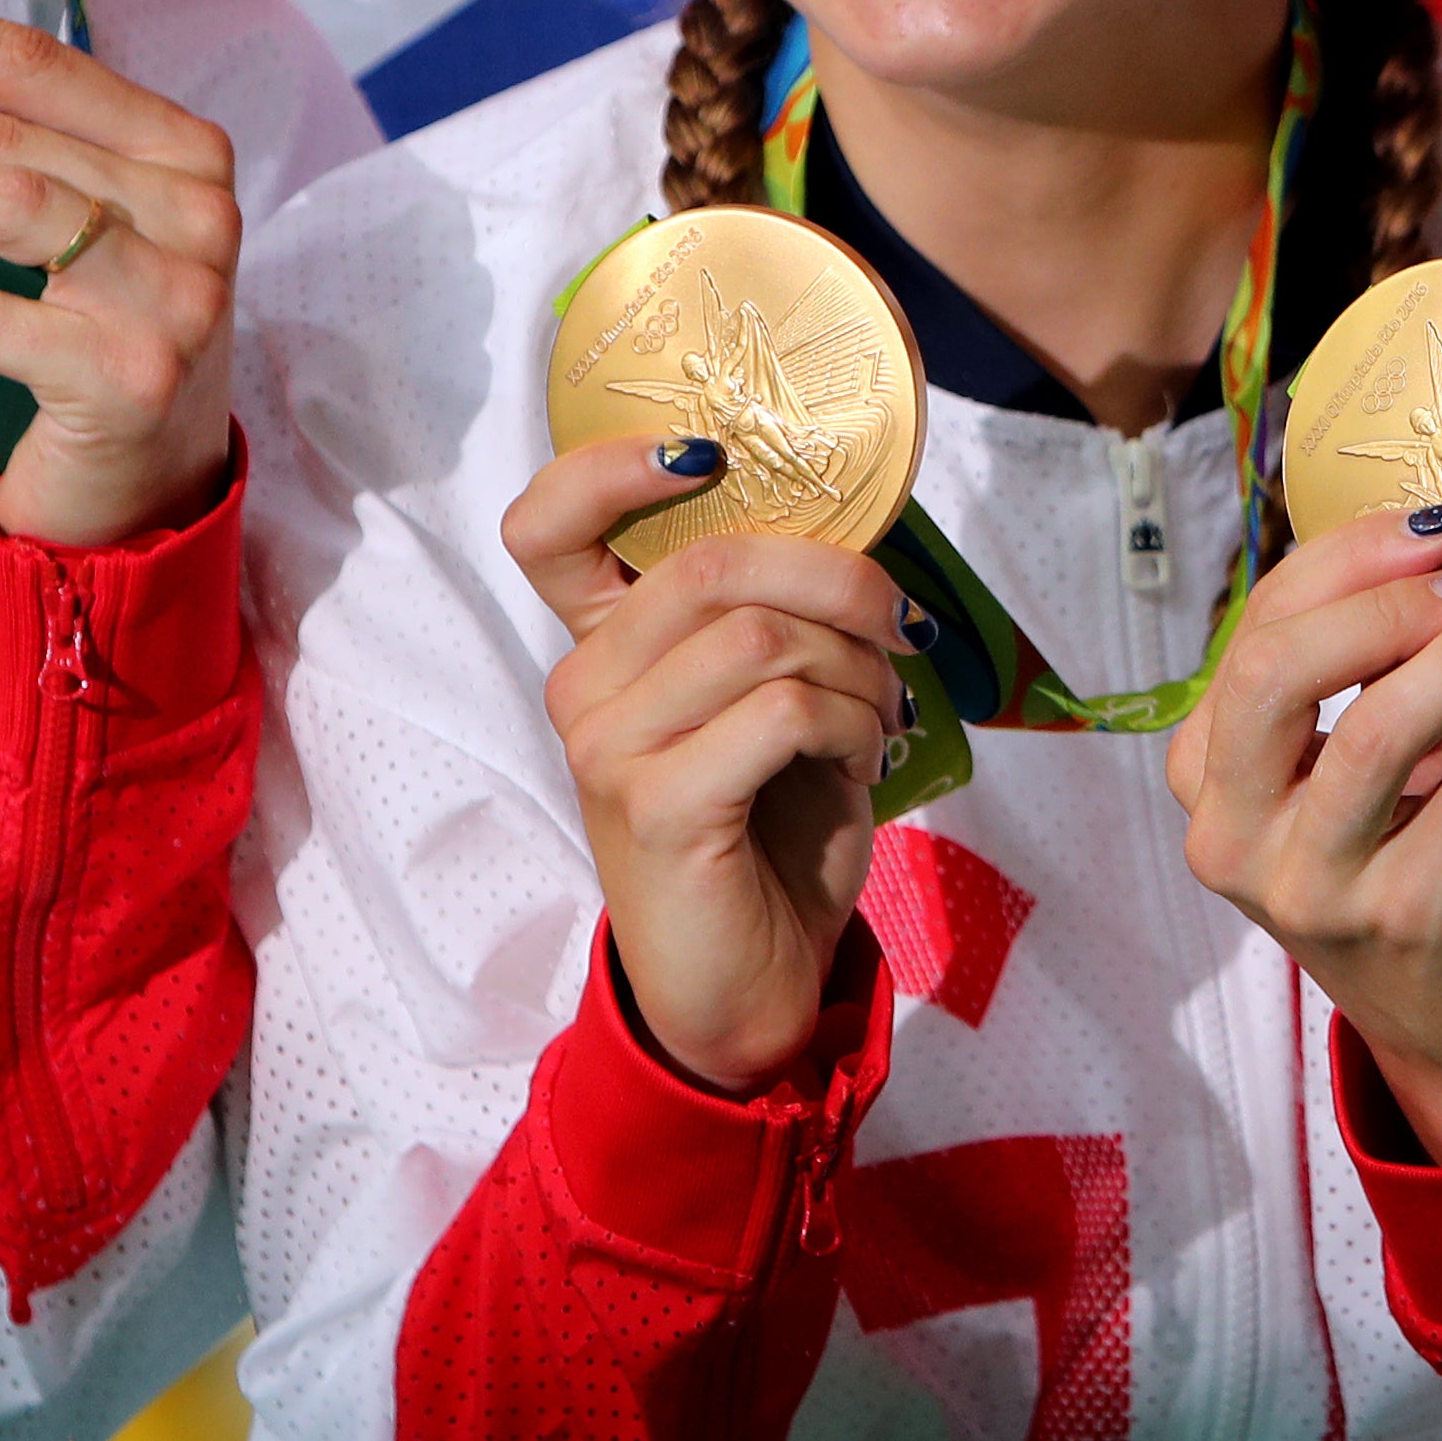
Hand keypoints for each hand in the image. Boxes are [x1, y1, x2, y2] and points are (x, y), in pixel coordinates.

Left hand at [0, 3, 239, 547]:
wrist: (148, 494)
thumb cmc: (96, 345)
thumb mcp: (79, 237)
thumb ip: (8, 160)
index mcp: (182, 149)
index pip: (40, 64)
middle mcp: (194, 211)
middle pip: (5, 141)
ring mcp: (173, 294)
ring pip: (2, 206)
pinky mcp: (129, 374)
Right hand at [503, 435, 908, 1090]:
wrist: (751, 985)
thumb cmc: (770, 835)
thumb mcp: (773, 703)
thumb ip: (776, 618)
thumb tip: (854, 540)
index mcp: (605, 650)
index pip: (545, 526)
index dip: (613, 466)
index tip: (712, 456)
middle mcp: (585, 688)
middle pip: (710, 565)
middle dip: (837, 578)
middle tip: (896, 628)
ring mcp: (608, 746)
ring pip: (759, 635)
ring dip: (856, 664)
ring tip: (881, 710)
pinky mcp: (654, 804)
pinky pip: (782, 709)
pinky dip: (852, 720)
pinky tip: (865, 754)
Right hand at [1173, 504, 1441, 1162]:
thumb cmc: (1417, 867)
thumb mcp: (1371, 765)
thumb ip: (1376, 668)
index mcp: (1211, 783)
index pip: (1256, 637)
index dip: (1345, 563)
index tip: (1436, 523)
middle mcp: (1237, 841)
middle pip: (1278, 674)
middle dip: (1385, 599)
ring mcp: (1317, 889)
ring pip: (1378, 728)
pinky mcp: (1411, 918)